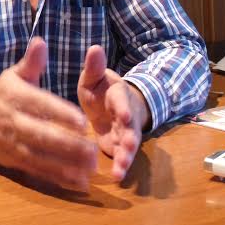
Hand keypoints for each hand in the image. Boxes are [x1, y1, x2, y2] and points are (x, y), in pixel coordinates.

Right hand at [0, 37, 96, 190]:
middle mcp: (13, 123)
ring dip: (66, 166)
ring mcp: (13, 146)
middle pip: (41, 136)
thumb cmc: (3, 94)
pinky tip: (80, 183)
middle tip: (93, 149)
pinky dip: (59, 180)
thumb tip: (40, 42)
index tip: (82, 120)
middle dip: (68, 145)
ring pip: (41, 158)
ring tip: (91, 168)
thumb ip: (31, 61)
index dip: (60, 113)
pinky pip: (39, 173)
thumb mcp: (14, 75)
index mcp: (15, 97)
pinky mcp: (16, 163)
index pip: (39, 105)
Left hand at [77, 45, 150, 180]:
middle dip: (130, 136)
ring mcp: (124, 132)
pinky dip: (121, 166)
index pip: (121, 100)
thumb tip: (94, 48)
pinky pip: (122, 157)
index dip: (123, 107)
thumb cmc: (100, 89)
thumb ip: (94, 67)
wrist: (111, 105)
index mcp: (117, 94)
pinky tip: (117, 176)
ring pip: (129, 144)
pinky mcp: (119, 146)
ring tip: (123, 167)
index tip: (124, 115)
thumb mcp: (94, 77)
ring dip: (127, 155)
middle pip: (130, 126)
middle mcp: (125, 114)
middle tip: (130, 145)